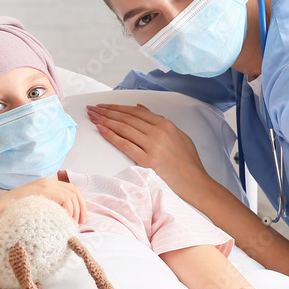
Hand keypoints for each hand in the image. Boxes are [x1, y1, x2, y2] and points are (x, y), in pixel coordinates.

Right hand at [0, 177, 86, 224]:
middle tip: (81, 222)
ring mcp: (47, 184)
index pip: (72, 189)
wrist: (1, 209)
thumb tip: (66, 220)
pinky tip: (66, 219)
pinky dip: (69, 209)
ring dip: (76, 210)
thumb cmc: (18, 212)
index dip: (80, 203)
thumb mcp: (38, 207)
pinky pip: (65, 198)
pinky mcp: (44, 189)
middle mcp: (49, 181)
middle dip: (81, 207)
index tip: (81, 219)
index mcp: (49, 184)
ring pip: (72, 195)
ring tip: (72, 223)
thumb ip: (50, 208)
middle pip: (75, 190)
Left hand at [86, 103, 206, 197]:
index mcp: (166, 124)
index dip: (117, 107)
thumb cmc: (188, 162)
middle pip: (127, 118)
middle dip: (107, 111)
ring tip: (92, 117)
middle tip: (92, 108)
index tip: (104, 105)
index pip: (135, 112)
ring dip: (105, 120)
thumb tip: (139, 108)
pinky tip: (101, 129)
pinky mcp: (148, 161)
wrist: (196, 183)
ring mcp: (153, 146)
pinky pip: (125, 145)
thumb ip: (158, 121)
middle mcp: (159, 132)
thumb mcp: (178, 135)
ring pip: (124, 128)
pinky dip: (111, 136)